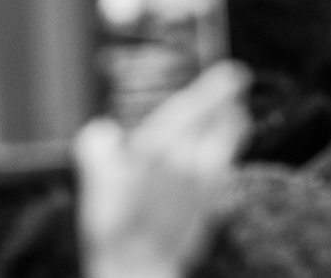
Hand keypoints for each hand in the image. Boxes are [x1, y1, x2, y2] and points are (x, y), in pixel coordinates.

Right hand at [75, 61, 250, 277]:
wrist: (136, 265)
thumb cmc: (112, 221)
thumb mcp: (94, 176)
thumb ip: (97, 145)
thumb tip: (102, 132)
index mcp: (159, 146)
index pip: (197, 106)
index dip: (218, 87)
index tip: (233, 72)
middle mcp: (189, 161)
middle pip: (224, 123)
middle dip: (231, 104)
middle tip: (236, 89)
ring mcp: (205, 185)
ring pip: (230, 146)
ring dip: (234, 129)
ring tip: (236, 118)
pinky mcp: (213, 206)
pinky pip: (226, 171)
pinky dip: (226, 158)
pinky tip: (218, 160)